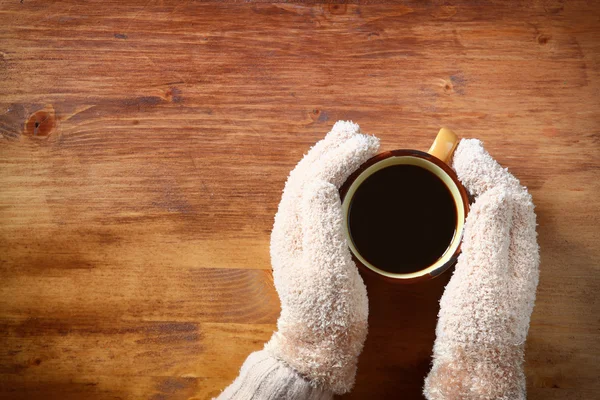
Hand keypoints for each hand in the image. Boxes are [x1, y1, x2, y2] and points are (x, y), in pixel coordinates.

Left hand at [264, 121, 379, 393]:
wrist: (317, 343)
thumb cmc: (329, 312)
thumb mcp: (329, 272)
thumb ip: (323, 225)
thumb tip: (320, 182)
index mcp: (292, 229)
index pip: (314, 178)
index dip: (340, 155)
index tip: (367, 140)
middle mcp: (289, 225)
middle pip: (307, 174)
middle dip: (330, 148)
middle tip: (354, 129)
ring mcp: (295, 232)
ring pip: (308, 182)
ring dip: (326, 156)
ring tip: (345, 137)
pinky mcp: (307, 239)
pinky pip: (315, 196)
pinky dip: (329, 176)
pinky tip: (341, 173)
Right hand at [424, 139, 539, 399]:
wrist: (473, 365)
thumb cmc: (476, 326)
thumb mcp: (483, 277)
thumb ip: (491, 233)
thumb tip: (497, 191)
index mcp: (517, 250)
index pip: (509, 195)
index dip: (489, 168)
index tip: (466, 151)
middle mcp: (515, 254)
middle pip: (508, 199)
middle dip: (489, 170)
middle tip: (466, 151)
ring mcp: (502, 264)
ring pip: (498, 212)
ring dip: (483, 185)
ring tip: (464, 170)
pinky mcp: (486, 273)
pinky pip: (485, 227)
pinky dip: (474, 206)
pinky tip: (459, 209)